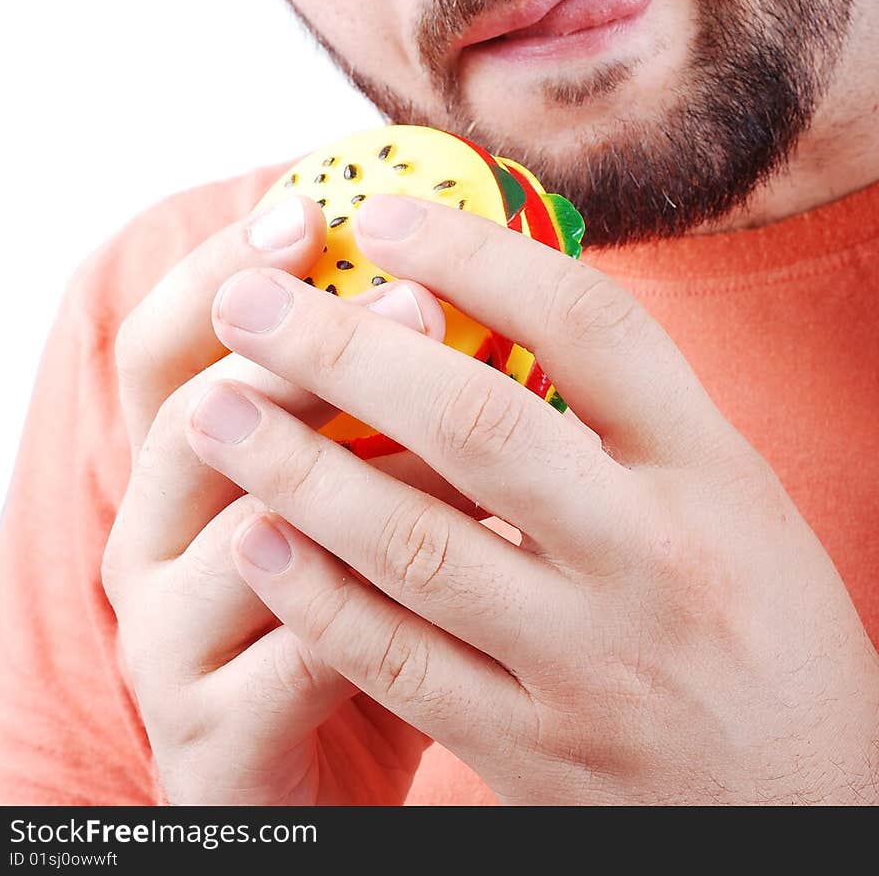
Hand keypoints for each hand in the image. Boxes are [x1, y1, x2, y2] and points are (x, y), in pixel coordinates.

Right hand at [105, 193, 458, 805]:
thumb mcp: (354, 493)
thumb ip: (379, 405)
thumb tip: (463, 284)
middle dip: (309, 352)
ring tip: (463, 430)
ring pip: (249, 534)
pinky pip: (299, 658)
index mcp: (177, 468)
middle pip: (194, 416)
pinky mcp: (211, 739)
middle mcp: (150, 542)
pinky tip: (468, 566)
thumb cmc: (347, 609)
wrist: (311, 781)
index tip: (308, 207)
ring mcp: (168, 643)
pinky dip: (382, 604)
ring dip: (359, 472)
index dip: (224, 267)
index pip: (165, 343)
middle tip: (414, 300)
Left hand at [187, 193, 878, 806]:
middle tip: (248, 299)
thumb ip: (625, 408)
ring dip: (297, 468)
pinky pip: (402, 666)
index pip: (590, 328)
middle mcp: (650, 557)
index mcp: (709, 471)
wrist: (812, 806)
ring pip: (417, 548)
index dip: (476, 257)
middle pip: (479, 425)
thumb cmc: (764, 623)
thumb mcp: (731, 491)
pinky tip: (254, 537)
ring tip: (211, 408)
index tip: (378, 217)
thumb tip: (492, 295)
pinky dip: (317, 596)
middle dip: (346, 350)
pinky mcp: (535, 753)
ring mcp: (589, 664)